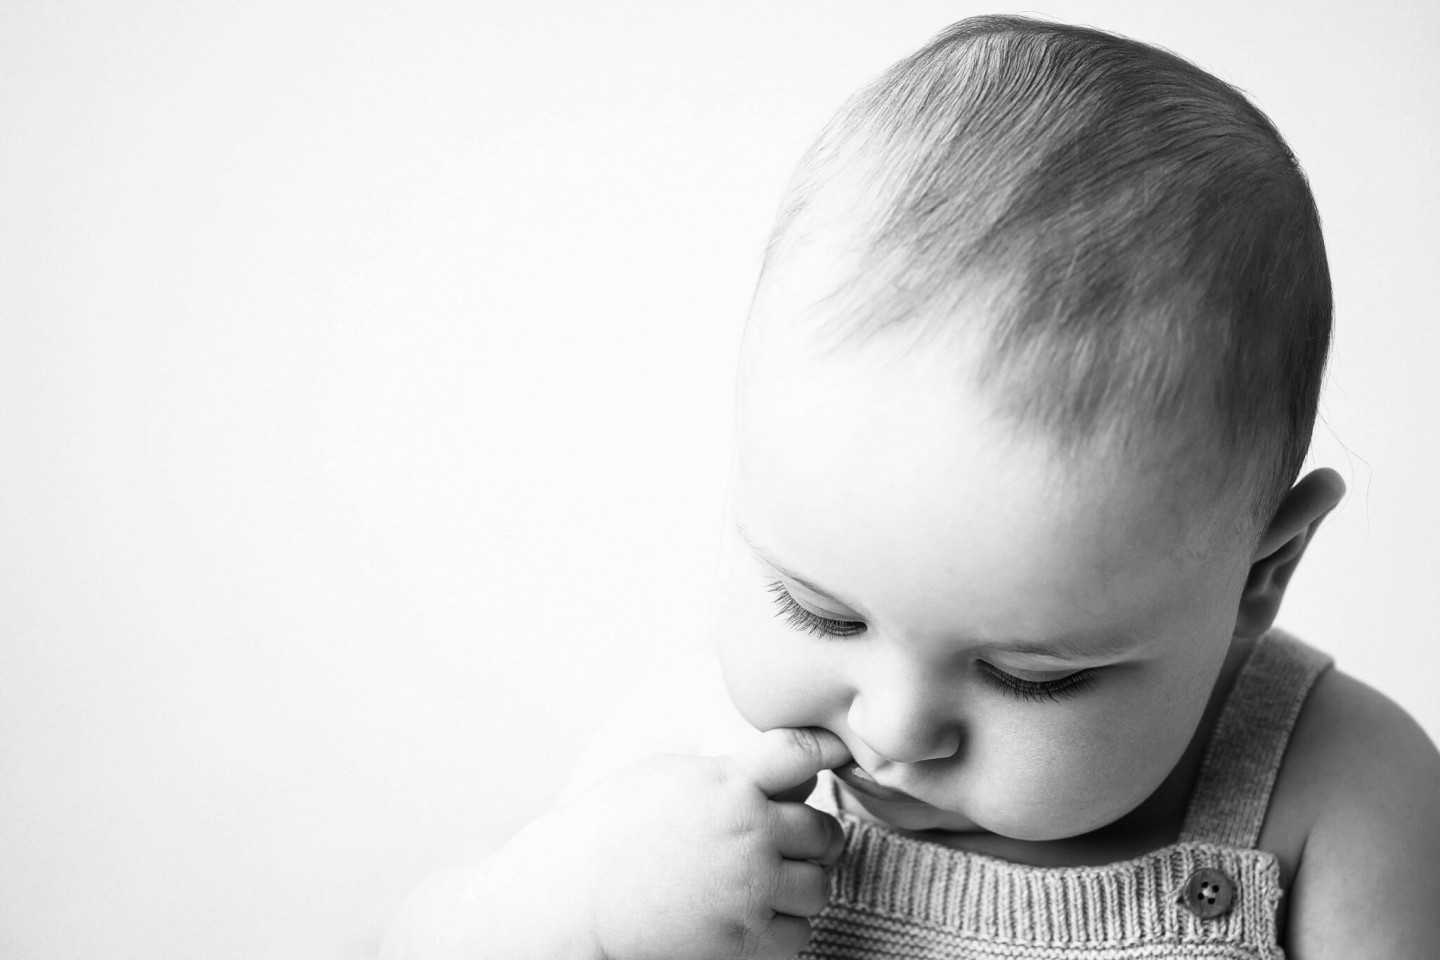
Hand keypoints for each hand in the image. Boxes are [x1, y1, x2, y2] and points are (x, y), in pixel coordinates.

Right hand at [571, 726, 850, 959]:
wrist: (575, 894)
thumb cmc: (614, 827)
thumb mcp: (673, 776)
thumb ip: (736, 772)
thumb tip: (798, 773)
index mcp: (729, 783)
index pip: (801, 753)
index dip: (828, 749)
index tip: (838, 754)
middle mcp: (748, 833)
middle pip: (825, 833)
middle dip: (813, 839)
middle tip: (788, 845)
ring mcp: (748, 888)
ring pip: (818, 888)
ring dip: (801, 886)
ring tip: (767, 883)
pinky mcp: (741, 938)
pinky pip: (798, 934)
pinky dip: (784, 928)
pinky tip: (753, 914)